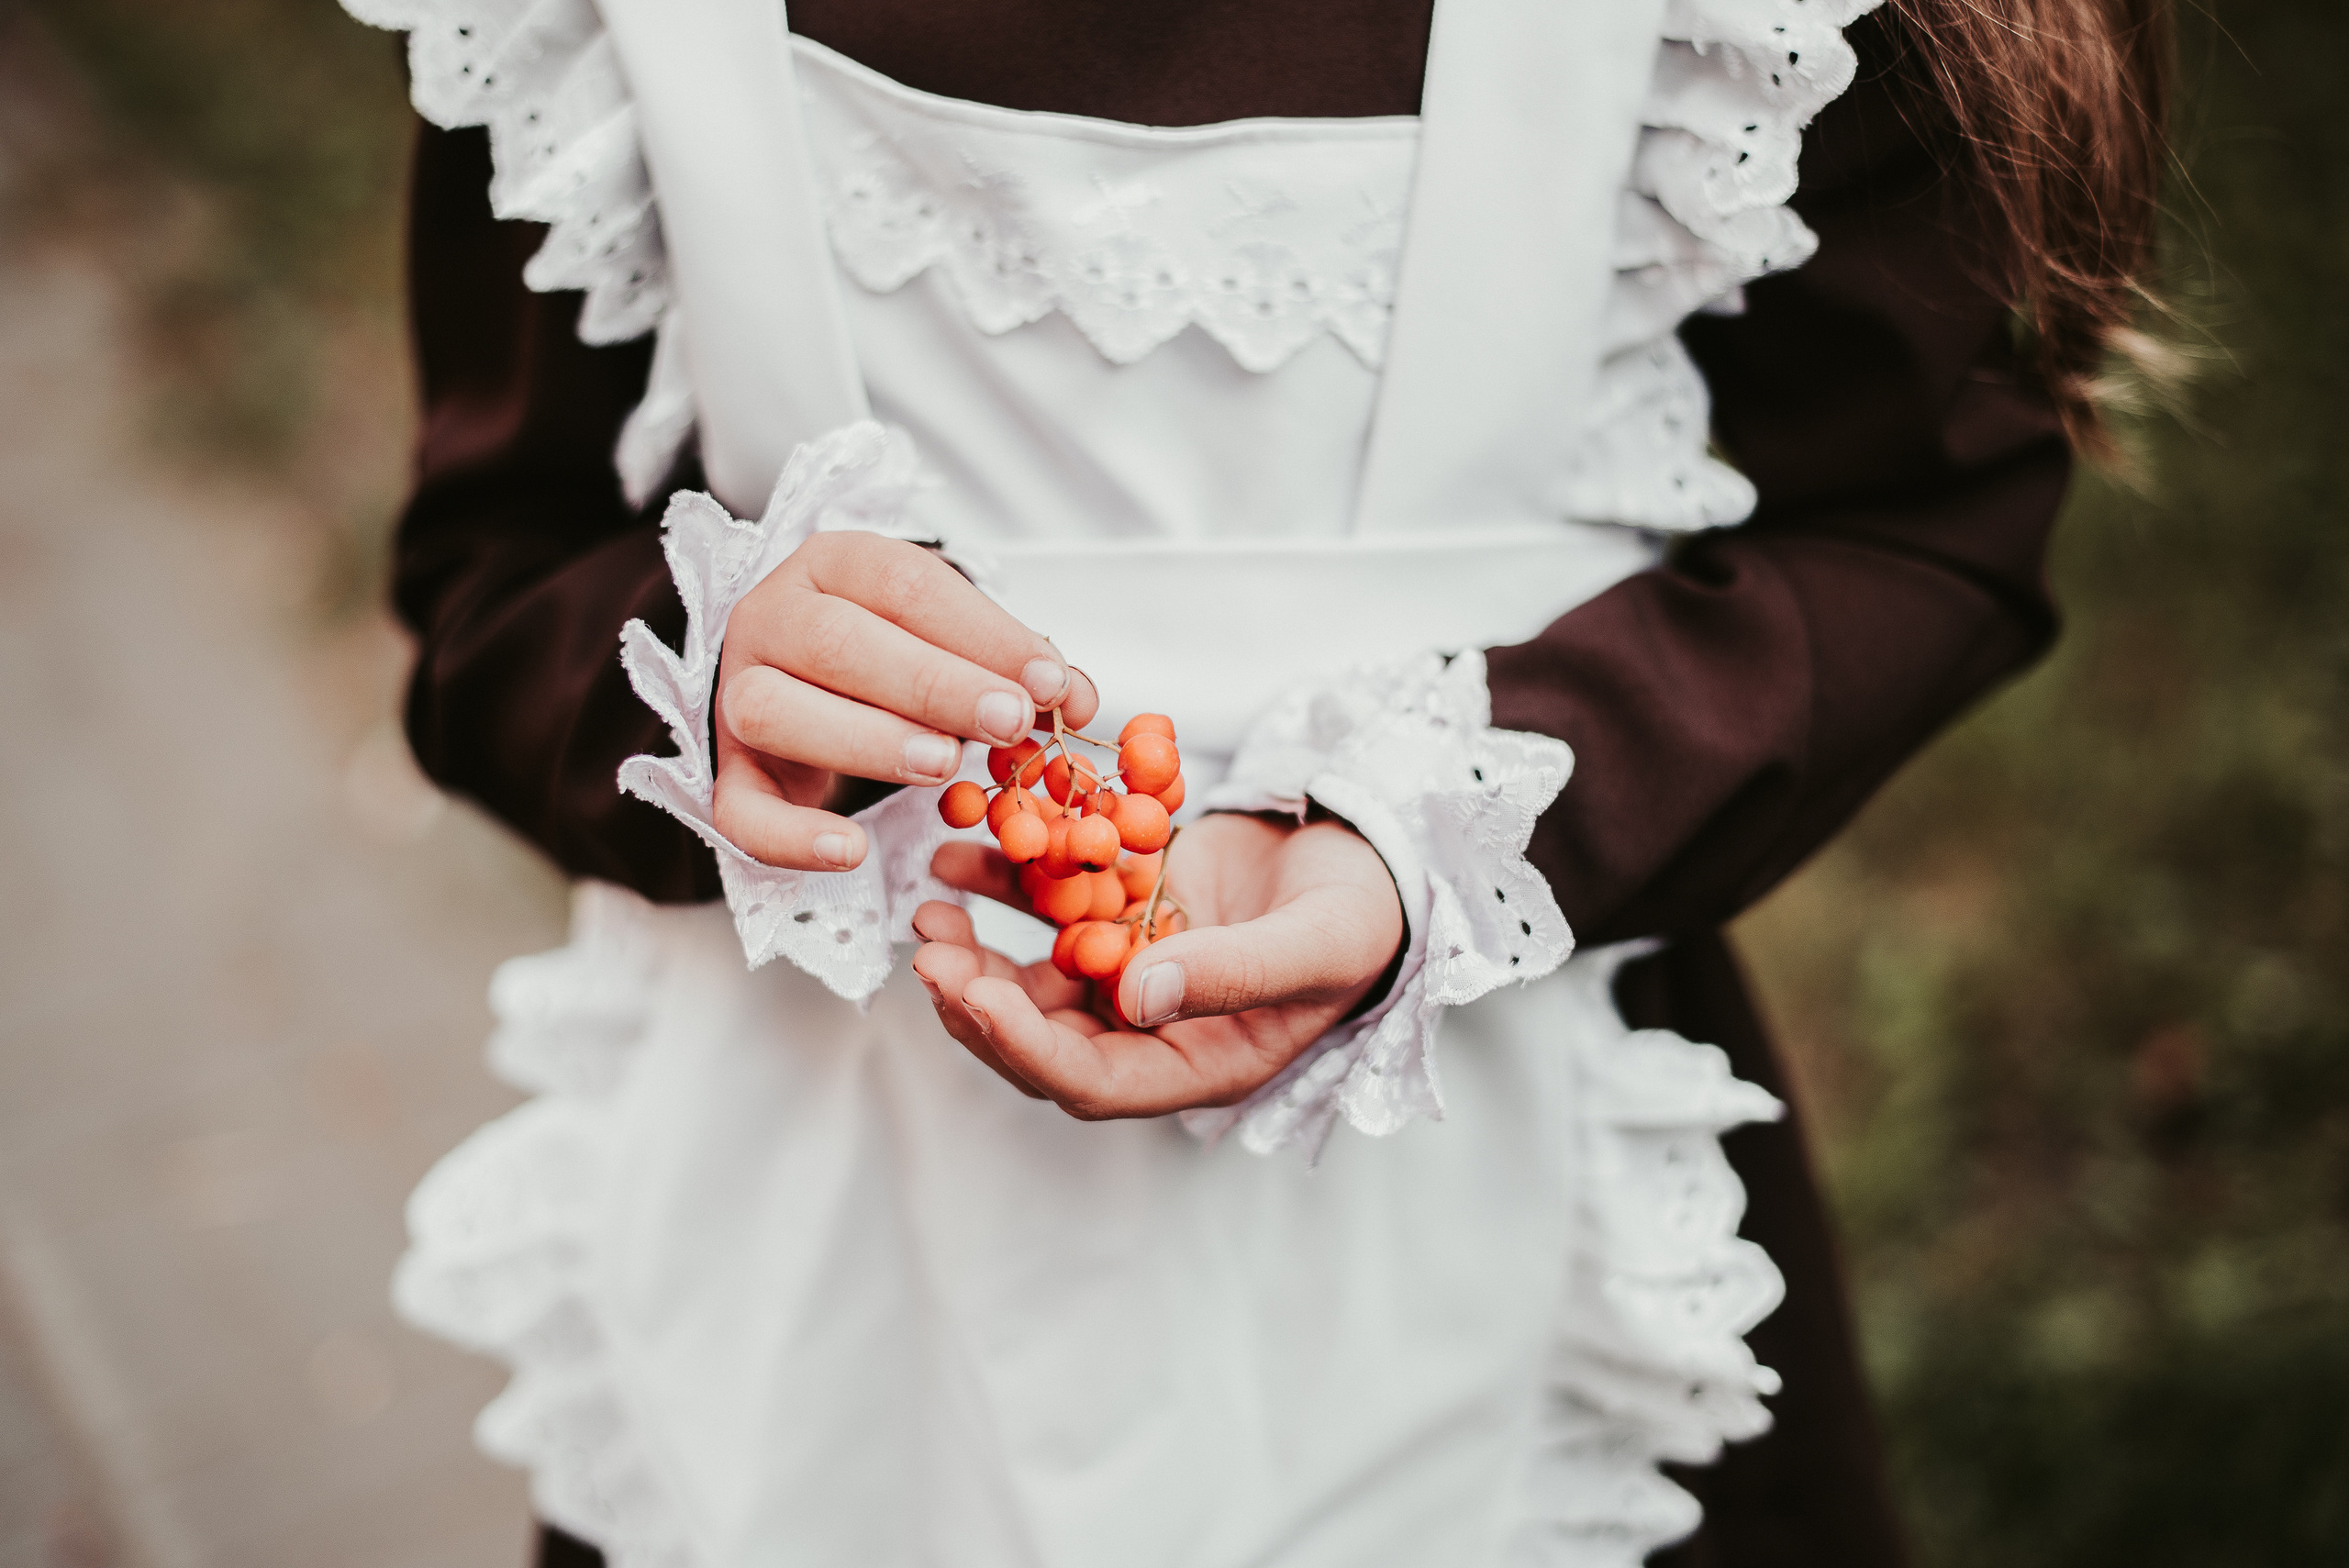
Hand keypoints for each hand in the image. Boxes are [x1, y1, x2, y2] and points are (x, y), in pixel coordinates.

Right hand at [712, 532, 1096, 870]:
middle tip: (1007, 721)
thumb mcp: (948, 638)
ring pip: (775, 711)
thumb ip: (1008, 663)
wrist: (796, 686)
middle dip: (932, 683)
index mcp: (833, 566)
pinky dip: (791, 837)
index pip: (904, 584)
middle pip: (837, 641)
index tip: (1049, 680)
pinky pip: (738, 809)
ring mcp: (737, 694)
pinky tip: (848, 851)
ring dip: (867, 740)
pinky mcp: (727, 774)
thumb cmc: (886, 657)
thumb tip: (1077, 699)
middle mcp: (772, 618)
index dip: (981, 633)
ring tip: (943, 767)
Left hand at [910, 813, 1405, 1118]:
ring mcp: (1130, 972)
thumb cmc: (1361, 915)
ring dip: (975, 951)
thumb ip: (1231, 973)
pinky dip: (1002, 887)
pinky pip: (1046, 912)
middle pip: (1042, 1036)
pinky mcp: (1122, 916)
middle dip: (978, 1001)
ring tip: (929, 906)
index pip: (1091, 1080)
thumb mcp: (1314, 945)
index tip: (974, 998)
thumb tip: (1135, 996)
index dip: (1026, 1047)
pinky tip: (960, 858)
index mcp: (1196, 1063)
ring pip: (1030, 978)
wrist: (1372, 855)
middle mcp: (1152, 1030)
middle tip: (931, 954)